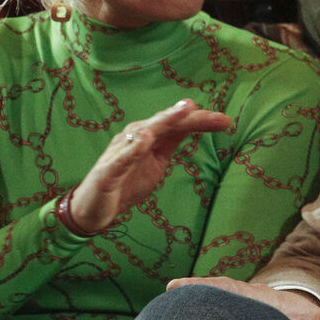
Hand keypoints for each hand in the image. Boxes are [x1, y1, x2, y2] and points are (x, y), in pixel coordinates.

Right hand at [67, 100, 232, 233]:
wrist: (94, 208)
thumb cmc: (127, 181)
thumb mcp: (158, 161)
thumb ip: (172, 141)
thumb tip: (194, 121)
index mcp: (147, 136)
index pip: (177, 124)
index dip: (201, 121)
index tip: (226, 121)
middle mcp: (133, 138)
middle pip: (164, 123)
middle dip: (186, 116)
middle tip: (207, 110)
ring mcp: (119, 153)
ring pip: (143, 133)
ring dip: (163, 121)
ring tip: (182, 111)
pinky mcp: (107, 171)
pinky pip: (122, 158)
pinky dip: (133, 148)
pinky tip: (146, 139)